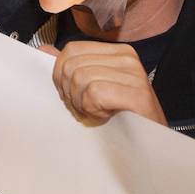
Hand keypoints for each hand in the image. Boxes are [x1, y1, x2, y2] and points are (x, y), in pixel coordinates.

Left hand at [39, 40, 166, 126]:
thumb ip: (69, 67)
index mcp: (117, 52)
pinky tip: (106, 116)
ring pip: (80, 79)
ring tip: (98, 112)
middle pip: (71, 66)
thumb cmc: (118, 117)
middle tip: (86, 108)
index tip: (73, 95)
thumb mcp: (92, 88)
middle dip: (70, 93)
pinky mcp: (138, 94)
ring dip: (82, 104)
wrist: (151, 144)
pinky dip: (94, 110)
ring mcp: (135, 74)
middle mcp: (127, 57)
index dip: (61, 76)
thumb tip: (44, 49)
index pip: (71, 50)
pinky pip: (95, 93)